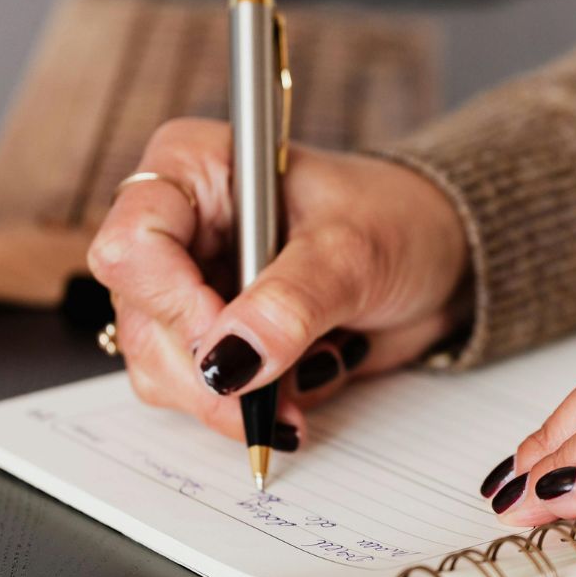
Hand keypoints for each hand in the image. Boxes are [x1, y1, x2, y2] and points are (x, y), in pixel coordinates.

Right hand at [88, 118, 468, 443]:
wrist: (442, 259)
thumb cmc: (399, 221)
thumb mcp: (352, 252)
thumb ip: (290, 303)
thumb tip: (230, 361)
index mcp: (195, 170)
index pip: (133, 242)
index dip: (173, 304)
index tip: (233, 346)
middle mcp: (180, 228)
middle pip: (142, 320)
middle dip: (209, 373)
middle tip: (271, 397)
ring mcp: (193, 288)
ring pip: (163, 369)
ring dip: (234, 399)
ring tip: (308, 379)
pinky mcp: (218, 339)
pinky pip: (204, 395)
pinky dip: (255, 406)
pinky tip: (306, 380)